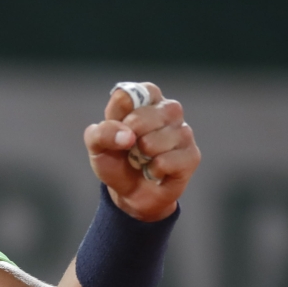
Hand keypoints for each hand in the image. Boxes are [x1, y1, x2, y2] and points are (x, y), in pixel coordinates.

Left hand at [83, 82, 199, 221]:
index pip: (130, 94)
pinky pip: (165, 162)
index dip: (118, 116)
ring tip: (143, 160)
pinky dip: (153, 171)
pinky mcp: (191, 155)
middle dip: (127, 140)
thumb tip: (127, 136)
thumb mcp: (96, 146)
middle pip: (141, 117)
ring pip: (152, 142)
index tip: (118, 127)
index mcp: (145, 98)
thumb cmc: (115, 161)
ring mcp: (183, 131)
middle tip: (130, 149)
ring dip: (140, 158)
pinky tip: (155, 171)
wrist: (130, 192)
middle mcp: (168, 109)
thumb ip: (101, 132)